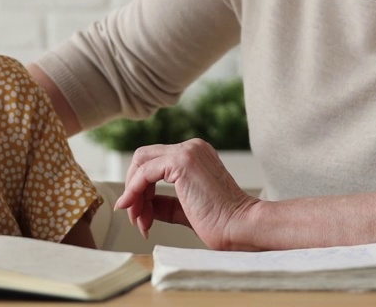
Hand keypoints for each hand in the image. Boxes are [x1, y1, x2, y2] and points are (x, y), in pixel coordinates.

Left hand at [113, 139, 259, 249]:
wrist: (242, 227)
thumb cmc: (223, 223)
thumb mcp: (186, 210)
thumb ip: (166, 204)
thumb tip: (145, 206)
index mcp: (196, 155)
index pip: (155, 162)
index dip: (140, 188)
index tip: (139, 215)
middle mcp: (192, 147)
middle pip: (143, 158)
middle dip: (133, 190)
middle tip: (135, 218)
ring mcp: (188, 151)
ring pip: (141, 163)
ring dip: (134, 195)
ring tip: (141, 223)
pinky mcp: (182, 161)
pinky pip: (145, 172)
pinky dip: (135, 191)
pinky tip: (137, 211)